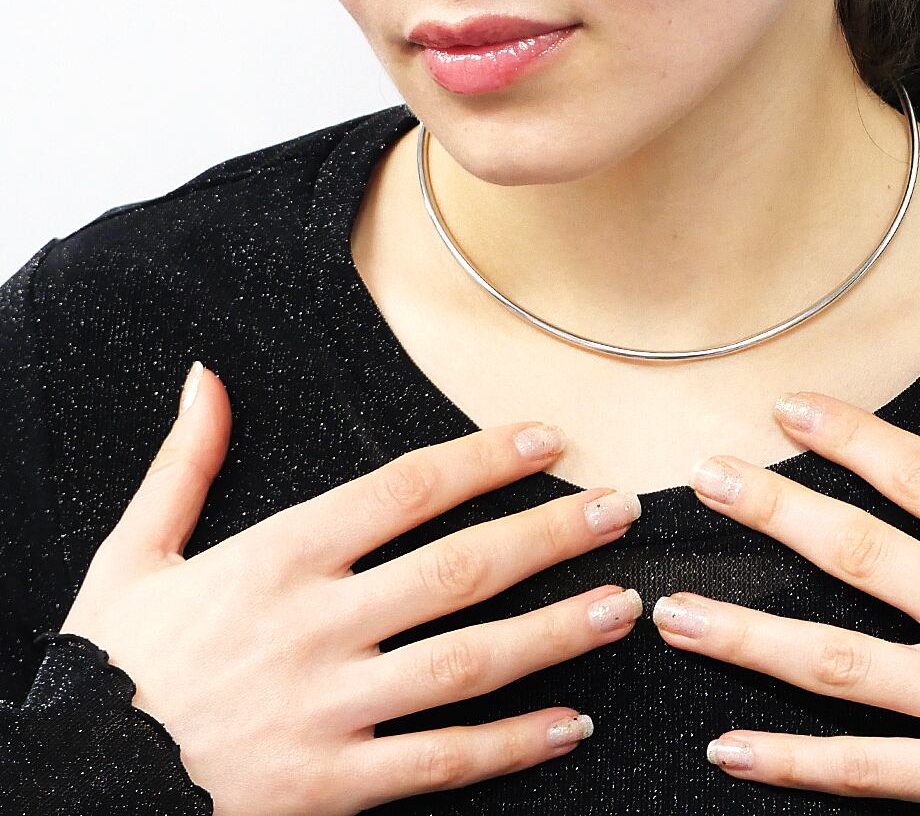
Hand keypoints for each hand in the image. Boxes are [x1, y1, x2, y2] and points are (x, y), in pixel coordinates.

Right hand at [59, 363, 642, 815]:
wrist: (65, 794)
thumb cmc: (108, 671)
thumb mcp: (130, 556)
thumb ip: (184, 464)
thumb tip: (206, 378)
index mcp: (276, 559)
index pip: (405, 490)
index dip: (483, 459)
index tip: (546, 440)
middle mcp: (316, 628)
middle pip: (459, 569)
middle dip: (549, 534)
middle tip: (620, 510)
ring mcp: (330, 712)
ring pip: (468, 663)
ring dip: (556, 631)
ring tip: (621, 604)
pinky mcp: (332, 789)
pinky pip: (440, 763)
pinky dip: (510, 744)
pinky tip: (569, 723)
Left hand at [650, 390, 919, 815]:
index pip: (919, 475)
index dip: (848, 436)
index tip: (788, 408)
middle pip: (859, 553)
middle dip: (776, 511)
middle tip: (708, 480)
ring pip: (836, 660)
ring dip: (747, 636)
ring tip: (675, 613)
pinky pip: (863, 768)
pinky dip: (792, 761)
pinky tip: (728, 748)